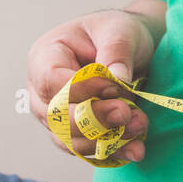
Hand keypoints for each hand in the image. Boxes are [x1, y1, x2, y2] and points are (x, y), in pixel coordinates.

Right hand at [26, 8, 155, 161]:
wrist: (130, 49)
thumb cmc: (117, 33)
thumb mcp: (119, 31)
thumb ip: (116, 52)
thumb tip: (117, 81)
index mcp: (46, 56)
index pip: (52, 81)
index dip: (83, 89)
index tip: (116, 87)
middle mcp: (42, 90)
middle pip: (56, 116)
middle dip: (95, 120)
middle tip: (128, 113)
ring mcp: (54, 116)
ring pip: (69, 140)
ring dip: (106, 139)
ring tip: (140, 126)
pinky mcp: (73, 134)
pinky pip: (87, 151)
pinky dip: (112, 151)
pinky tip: (136, 148)